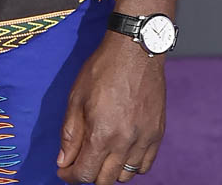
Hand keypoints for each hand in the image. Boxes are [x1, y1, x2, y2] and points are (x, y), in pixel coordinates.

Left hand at [57, 31, 165, 183]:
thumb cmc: (103, 68)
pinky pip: (145, 164)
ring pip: (126, 175)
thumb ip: (70, 133)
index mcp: (101, 134)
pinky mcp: (157, 133)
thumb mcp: (76, 97)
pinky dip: (132, 165)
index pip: (84, 174)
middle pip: (105, 180)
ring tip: (102, 155)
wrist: (135, 50)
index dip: (70, 176)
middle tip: (80, 161)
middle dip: (88, 174)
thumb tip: (64, 160)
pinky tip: (122, 152)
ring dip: (110, 172)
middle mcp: (125, 143)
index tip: (64, 171)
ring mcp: (144, 139)